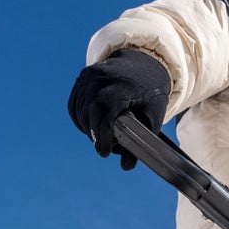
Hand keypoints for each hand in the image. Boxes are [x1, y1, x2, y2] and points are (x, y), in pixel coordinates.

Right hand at [67, 50, 171, 168]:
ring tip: (100, 137)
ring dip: (87, 128)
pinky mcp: (83, 77)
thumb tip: (126, 167)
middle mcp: (101, 80)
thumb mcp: (153, 116)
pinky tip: (89, 126)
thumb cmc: (151, 91)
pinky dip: (80, 117)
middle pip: (89, 115)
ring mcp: (89, 77)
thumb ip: (141, 142)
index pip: (103, 117)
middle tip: (104, 148)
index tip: (105, 153)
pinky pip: (75, 103)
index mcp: (119, 88)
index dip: (103, 138)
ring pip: (80, 111)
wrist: (145, 61)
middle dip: (95, 136)